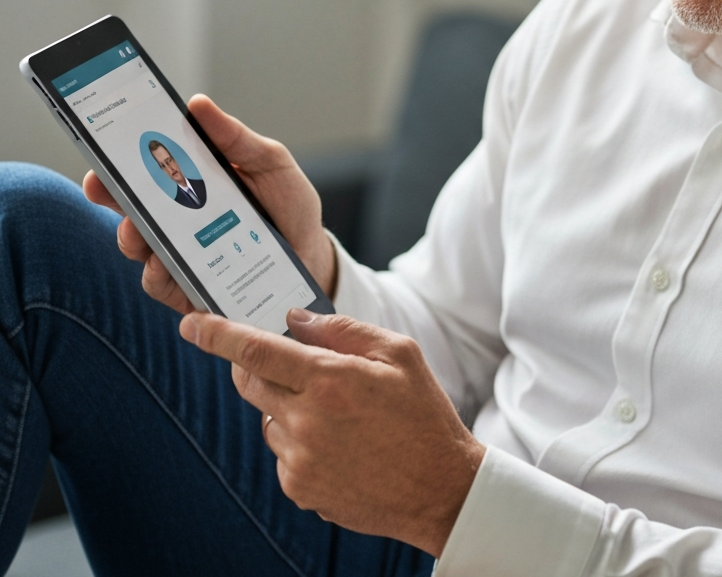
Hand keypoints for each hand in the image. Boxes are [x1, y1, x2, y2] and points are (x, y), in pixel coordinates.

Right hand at [83, 94, 336, 312]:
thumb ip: (236, 138)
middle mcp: (178, 216)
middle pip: (131, 205)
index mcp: (193, 180)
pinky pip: (160, 283)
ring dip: (132, 236)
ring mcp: (180, 252)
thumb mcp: (270, 162)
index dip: (119, 158)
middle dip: (111, 195)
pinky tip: (164, 265)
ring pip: (139, 246)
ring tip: (139, 229)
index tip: (104, 149)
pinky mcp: (188, 286)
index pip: (147, 167)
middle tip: (106, 186)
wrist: (311, 254)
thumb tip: (198, 104)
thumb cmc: (287, 203)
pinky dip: (158, 274)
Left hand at [179, 308, 484, 556]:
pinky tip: (340, 443)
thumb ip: (343, 330)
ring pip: (268, 418)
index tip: (192, 323)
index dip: (218, 335)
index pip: (257, 350)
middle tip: (290, 362)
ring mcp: (299, 460)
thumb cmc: (423, 414)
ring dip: (287, 405)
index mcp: (330, 380)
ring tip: (339, 415)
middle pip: (251, 382)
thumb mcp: (399, 353)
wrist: (440, 488)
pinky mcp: (300, 489)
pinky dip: (299, 439)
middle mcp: (306, 422)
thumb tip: (296, 321)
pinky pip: (282, 452)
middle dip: (257, 364)